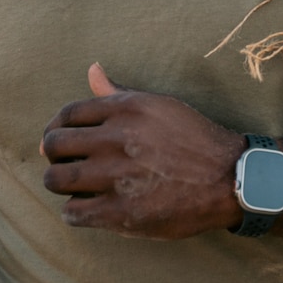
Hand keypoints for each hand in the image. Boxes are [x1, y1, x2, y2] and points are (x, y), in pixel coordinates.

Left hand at [40, 63, 246, 238]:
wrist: (229, 179)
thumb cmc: (194, 139)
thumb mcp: (159, 105)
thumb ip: (119, 93)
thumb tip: (92, 70)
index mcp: (125, 110)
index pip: (67, 114)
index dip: (55, 128)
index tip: (59, 140)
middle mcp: (116, 139)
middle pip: (54, 145)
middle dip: (53, 155)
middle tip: (64, 164)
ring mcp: (117, 177)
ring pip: (57, 180)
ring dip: (60, 183)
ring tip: (74, 187)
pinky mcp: (121, 212)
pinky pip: (73, 212)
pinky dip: (74, 212)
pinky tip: (87, 209)